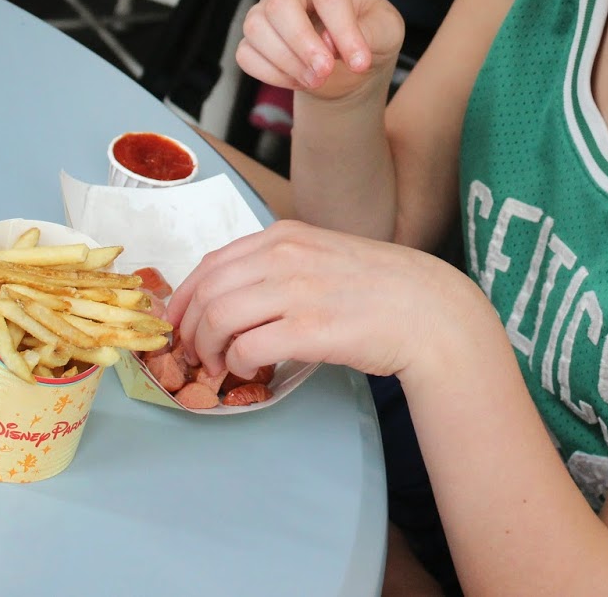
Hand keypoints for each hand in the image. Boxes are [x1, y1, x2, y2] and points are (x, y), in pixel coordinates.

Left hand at [165, 220, 485, 379]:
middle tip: (194, 356)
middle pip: (208, 293)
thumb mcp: (325, 254)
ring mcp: (298, 291)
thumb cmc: (380, 287)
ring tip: (219, 368)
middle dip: (189, 330)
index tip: (177, 325)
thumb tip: (235, 295)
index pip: (212, 264)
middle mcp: (286, 255)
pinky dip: (238, 364)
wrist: (430, 310)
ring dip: (209, 351)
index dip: (186, 299)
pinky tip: (252, 371)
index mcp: (286, 235)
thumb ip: (281, 264)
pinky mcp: (310, 329)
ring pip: (219, 319)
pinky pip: (248, 348)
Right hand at [237, 0, 404, 101]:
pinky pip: (247, 53)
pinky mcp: (252, 35)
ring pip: (257, 28)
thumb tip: (328, 43)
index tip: (360, 62)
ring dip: (287, 62)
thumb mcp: (387, 32)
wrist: (349, 63)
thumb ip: (368, 33)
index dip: (343, 32)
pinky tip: (297, 79)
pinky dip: (271, 73)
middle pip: (281, 5)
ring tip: (317, 79)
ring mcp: (266, 6)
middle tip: (325, 71)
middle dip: (303, 44)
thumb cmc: (370, 35)